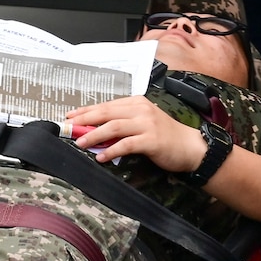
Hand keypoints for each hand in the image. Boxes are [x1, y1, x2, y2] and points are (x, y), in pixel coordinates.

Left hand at [66, 95, 207, 171]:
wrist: (190, 147)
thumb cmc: (165, 137)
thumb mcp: (142, 125)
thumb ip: (122, 126)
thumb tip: (95, 133)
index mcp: (137, 103)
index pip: (106, 105)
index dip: (86, 111)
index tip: (71, 117)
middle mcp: (141, 110)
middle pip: (106, 113)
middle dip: (85, 120)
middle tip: (69, 127)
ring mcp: (147, 124)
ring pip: (114, 126)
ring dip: (94, 135)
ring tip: (80, 142)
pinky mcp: (151, 139)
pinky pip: (126, 144)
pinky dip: (111, 150)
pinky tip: (101, 156)